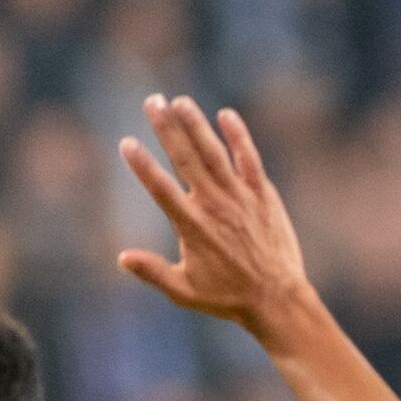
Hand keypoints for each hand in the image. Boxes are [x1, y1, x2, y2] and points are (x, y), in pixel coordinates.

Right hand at [117, 94, 315, 330]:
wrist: (278, 299)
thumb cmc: (230, 298)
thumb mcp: (185, 292)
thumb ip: (153, 272)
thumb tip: (122, 258)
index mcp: (192, 226)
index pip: (161, 188)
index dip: (142, 165)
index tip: (127, 143)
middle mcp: (215, 205)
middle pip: (185, 159)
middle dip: (166, 128)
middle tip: (152, 101)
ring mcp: (241, 197)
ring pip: (215, 153)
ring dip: (197, 125)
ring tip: (180, 101)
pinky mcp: (263, 195)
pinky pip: (249, 159)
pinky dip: (238, 136)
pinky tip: (226, 115)